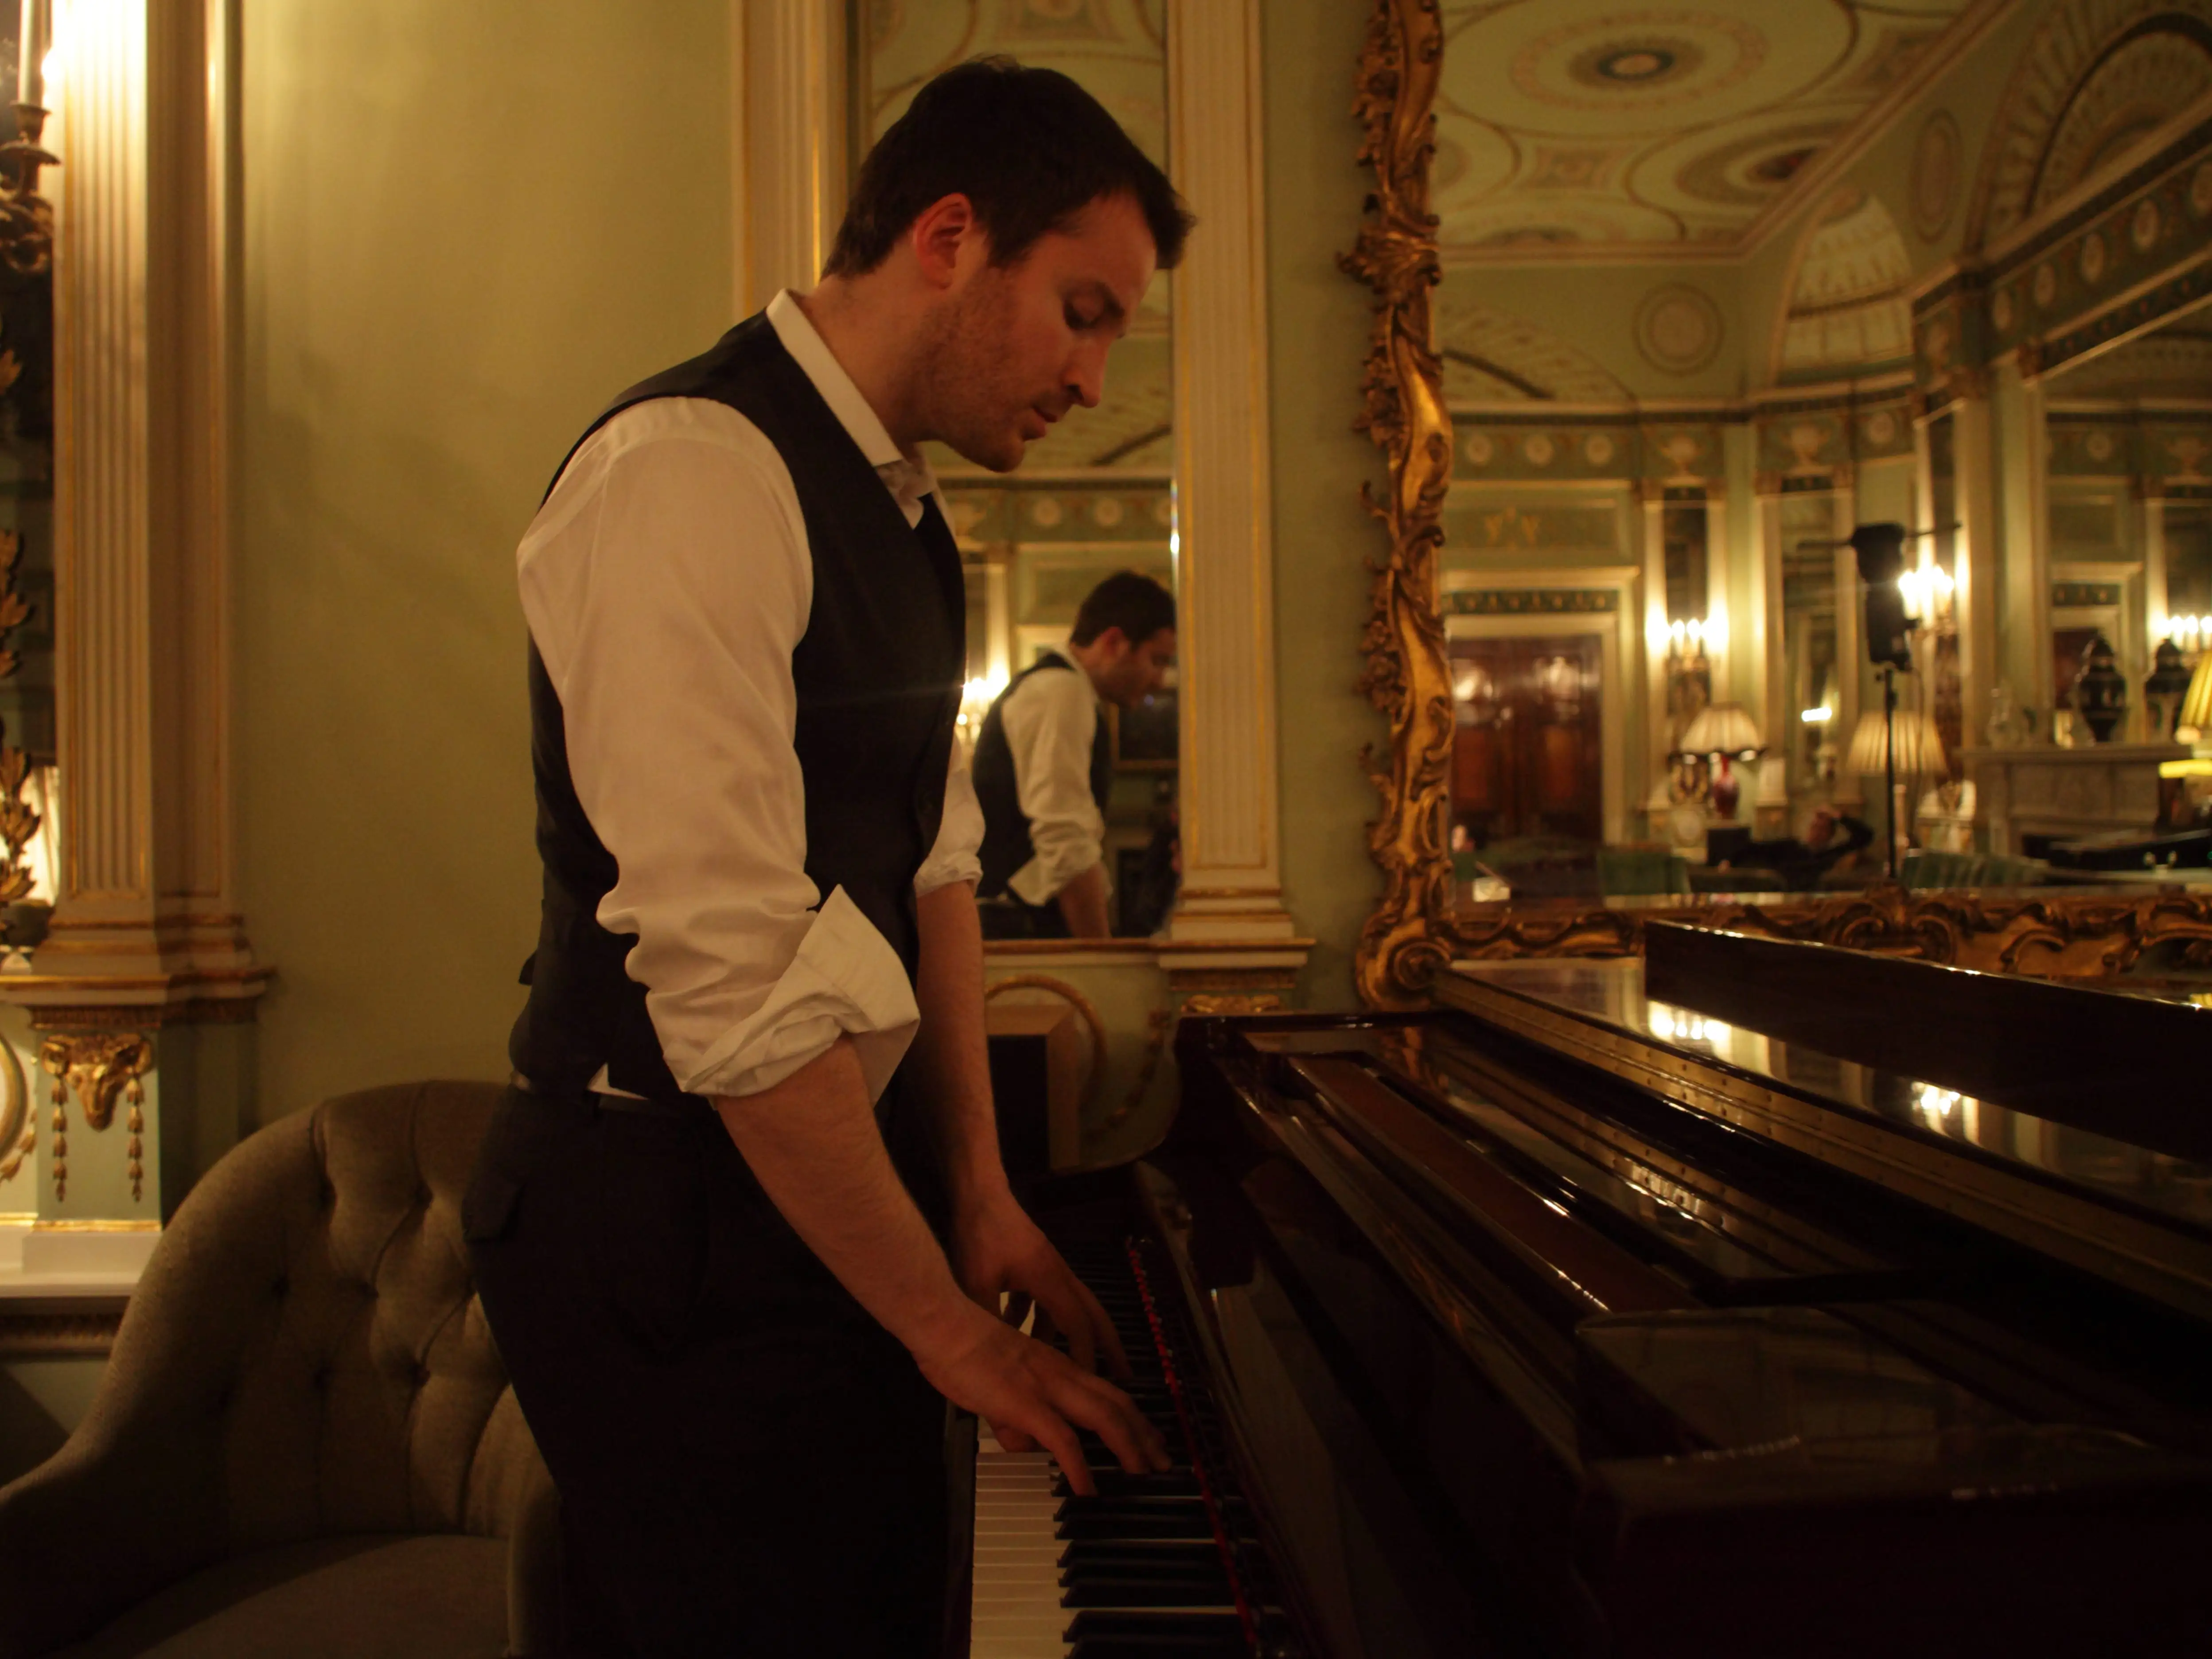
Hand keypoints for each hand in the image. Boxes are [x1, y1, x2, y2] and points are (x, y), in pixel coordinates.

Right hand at [913, 1301, 1170, 1495]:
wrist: (945, 1327)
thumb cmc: (963, 1349)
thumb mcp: (997, 1386)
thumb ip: (1013, 1414)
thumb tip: (1022, 1443)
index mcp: (1056, 1367)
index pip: (1106, 1391)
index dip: (1132, 1415)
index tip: (1147, 1436)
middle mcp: (1061, 1374)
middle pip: (1117, 1403)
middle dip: (1145, 1434)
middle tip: (1162, 1461)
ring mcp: (1047, 1388)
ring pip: (1104, 1416)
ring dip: (1129, 1446)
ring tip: (1143, 1473)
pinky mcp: (1027, 1404)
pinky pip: (1063, 1440)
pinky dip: (1079, 1467)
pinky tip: (1086, 1489)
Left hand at [951, 1185, 1127, 1380]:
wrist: (978, 1194)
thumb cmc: (980, 1236)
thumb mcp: (975, 1284)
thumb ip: (986, 1321)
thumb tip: (986, 1361)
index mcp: (1050, 1281)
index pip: (1077, 1326)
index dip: (1084, 1357)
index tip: (1091, 1387)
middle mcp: (1058, 1276)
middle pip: (1094, 1316)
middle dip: (1110, 1347)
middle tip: (1125, 1378)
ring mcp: (1048, 1269)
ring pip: (1071, 1308)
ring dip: (1073, 1336)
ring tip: (1073, 1367)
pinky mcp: (1034, 1265)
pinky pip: (1046, 1299)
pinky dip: (1040, 1320)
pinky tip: (1017, 1332)